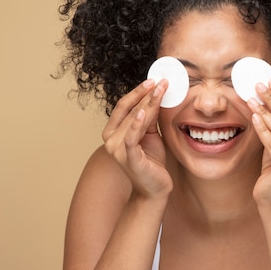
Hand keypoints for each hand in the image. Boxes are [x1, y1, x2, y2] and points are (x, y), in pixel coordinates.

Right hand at [102, 79, 172, 198]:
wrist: (155, 189)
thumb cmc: (151, 161)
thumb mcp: (150, 134)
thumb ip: (148, 118)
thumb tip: (155, 95)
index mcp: (112, 132)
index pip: (124, 106)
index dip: (138, 92)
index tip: (154, 80)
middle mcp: (110, 139)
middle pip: (129, 110)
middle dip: (146, 94)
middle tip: (161, 81)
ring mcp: (116, 149)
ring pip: (133, 119)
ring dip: (148, 103)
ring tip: (160, 90)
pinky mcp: (128, 158)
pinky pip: (131, 137)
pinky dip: (137, 123)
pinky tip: (144, 111)